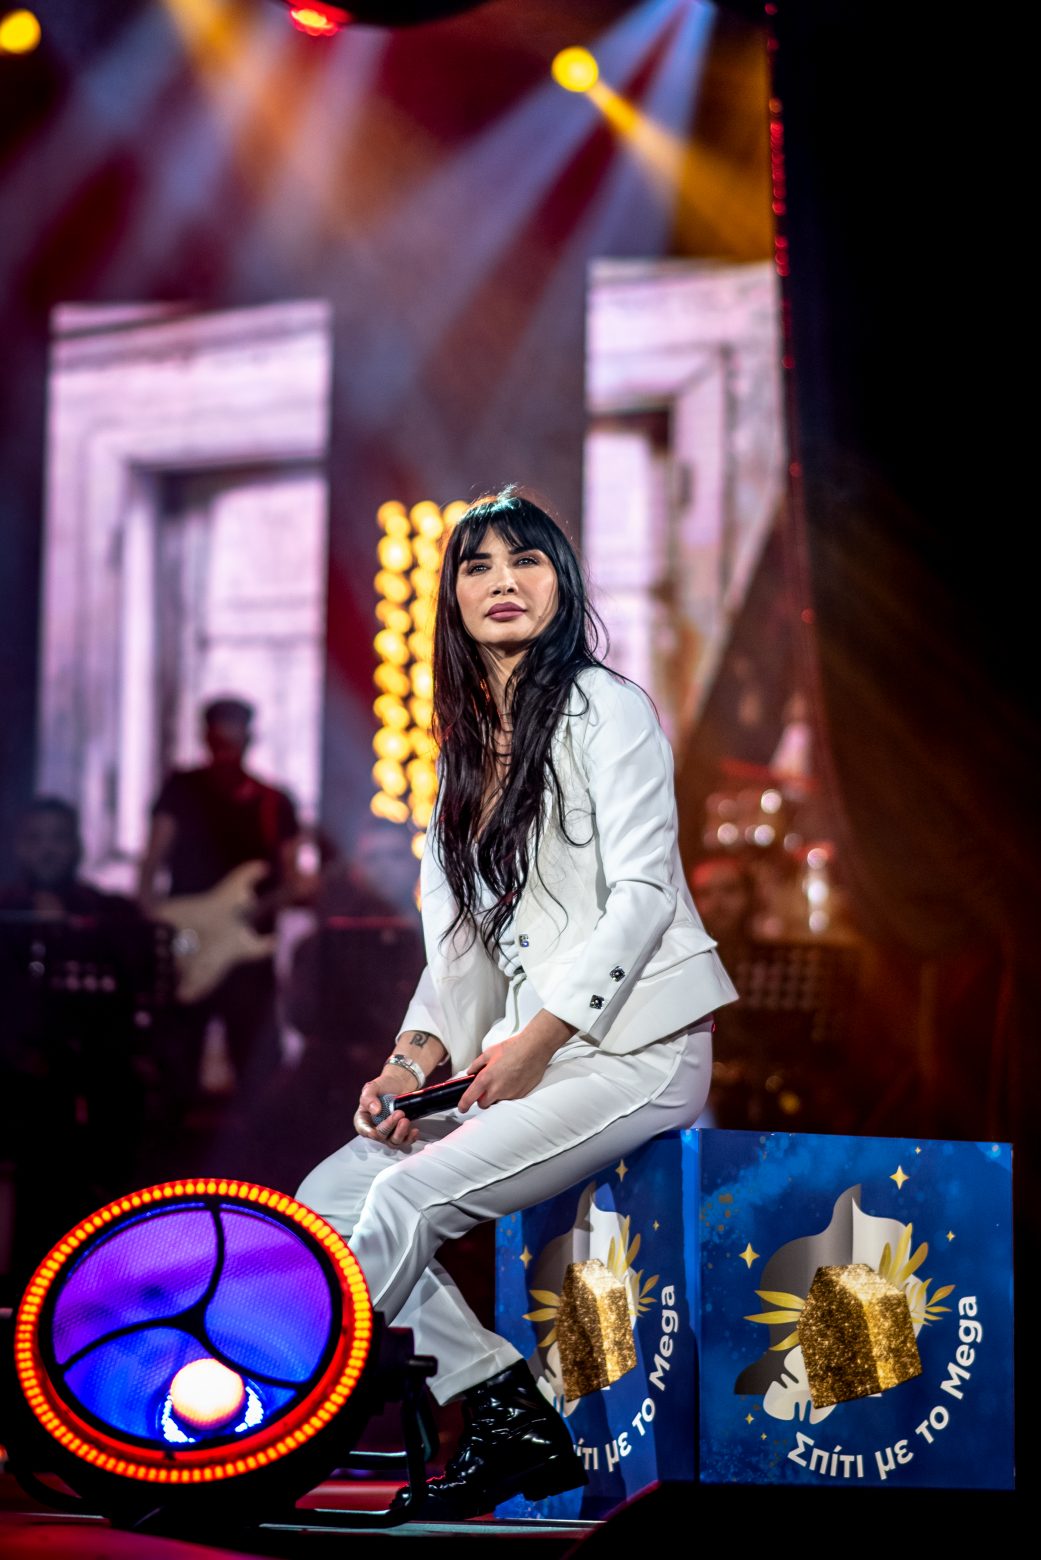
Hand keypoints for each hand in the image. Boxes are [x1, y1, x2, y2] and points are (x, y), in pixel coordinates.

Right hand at [354, 1069, 419, 1149]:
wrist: (399, 1083)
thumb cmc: (383, 1086)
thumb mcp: (371, 1087)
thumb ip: (369, 1098)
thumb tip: (375, 1110)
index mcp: (364, 1119)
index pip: (363, 1129)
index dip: (368, 1132)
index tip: (375, 1132)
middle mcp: (375, 1128)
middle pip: (380, 1136)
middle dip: (389, 1126)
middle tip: (399, 1113)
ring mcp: (389, 1132)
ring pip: (393, 1142)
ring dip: (400, 1133)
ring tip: (406, 1120)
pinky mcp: (401, 1133)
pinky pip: (405, 1141)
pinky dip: (410, 1138)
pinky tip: (414, 1131)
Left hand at [458, 1009, 575, 1110]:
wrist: (534, 1049)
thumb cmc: (513, 1048)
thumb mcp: (489, 1053)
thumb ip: (477, 1065)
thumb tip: (471, 1072)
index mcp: (486, 1078)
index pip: (469, 1098)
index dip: (463, 1105)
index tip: (462, 1107)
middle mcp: (497, 1090)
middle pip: (483, 1104)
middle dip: (482, 1099)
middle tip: (486, 1088)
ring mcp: (510, 1094)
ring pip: (497, 1101)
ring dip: (496, 1095)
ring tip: (502, 1079)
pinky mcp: (520, 1095)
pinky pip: (510, 1098)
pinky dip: (508, 1092)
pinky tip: (512, 1080)